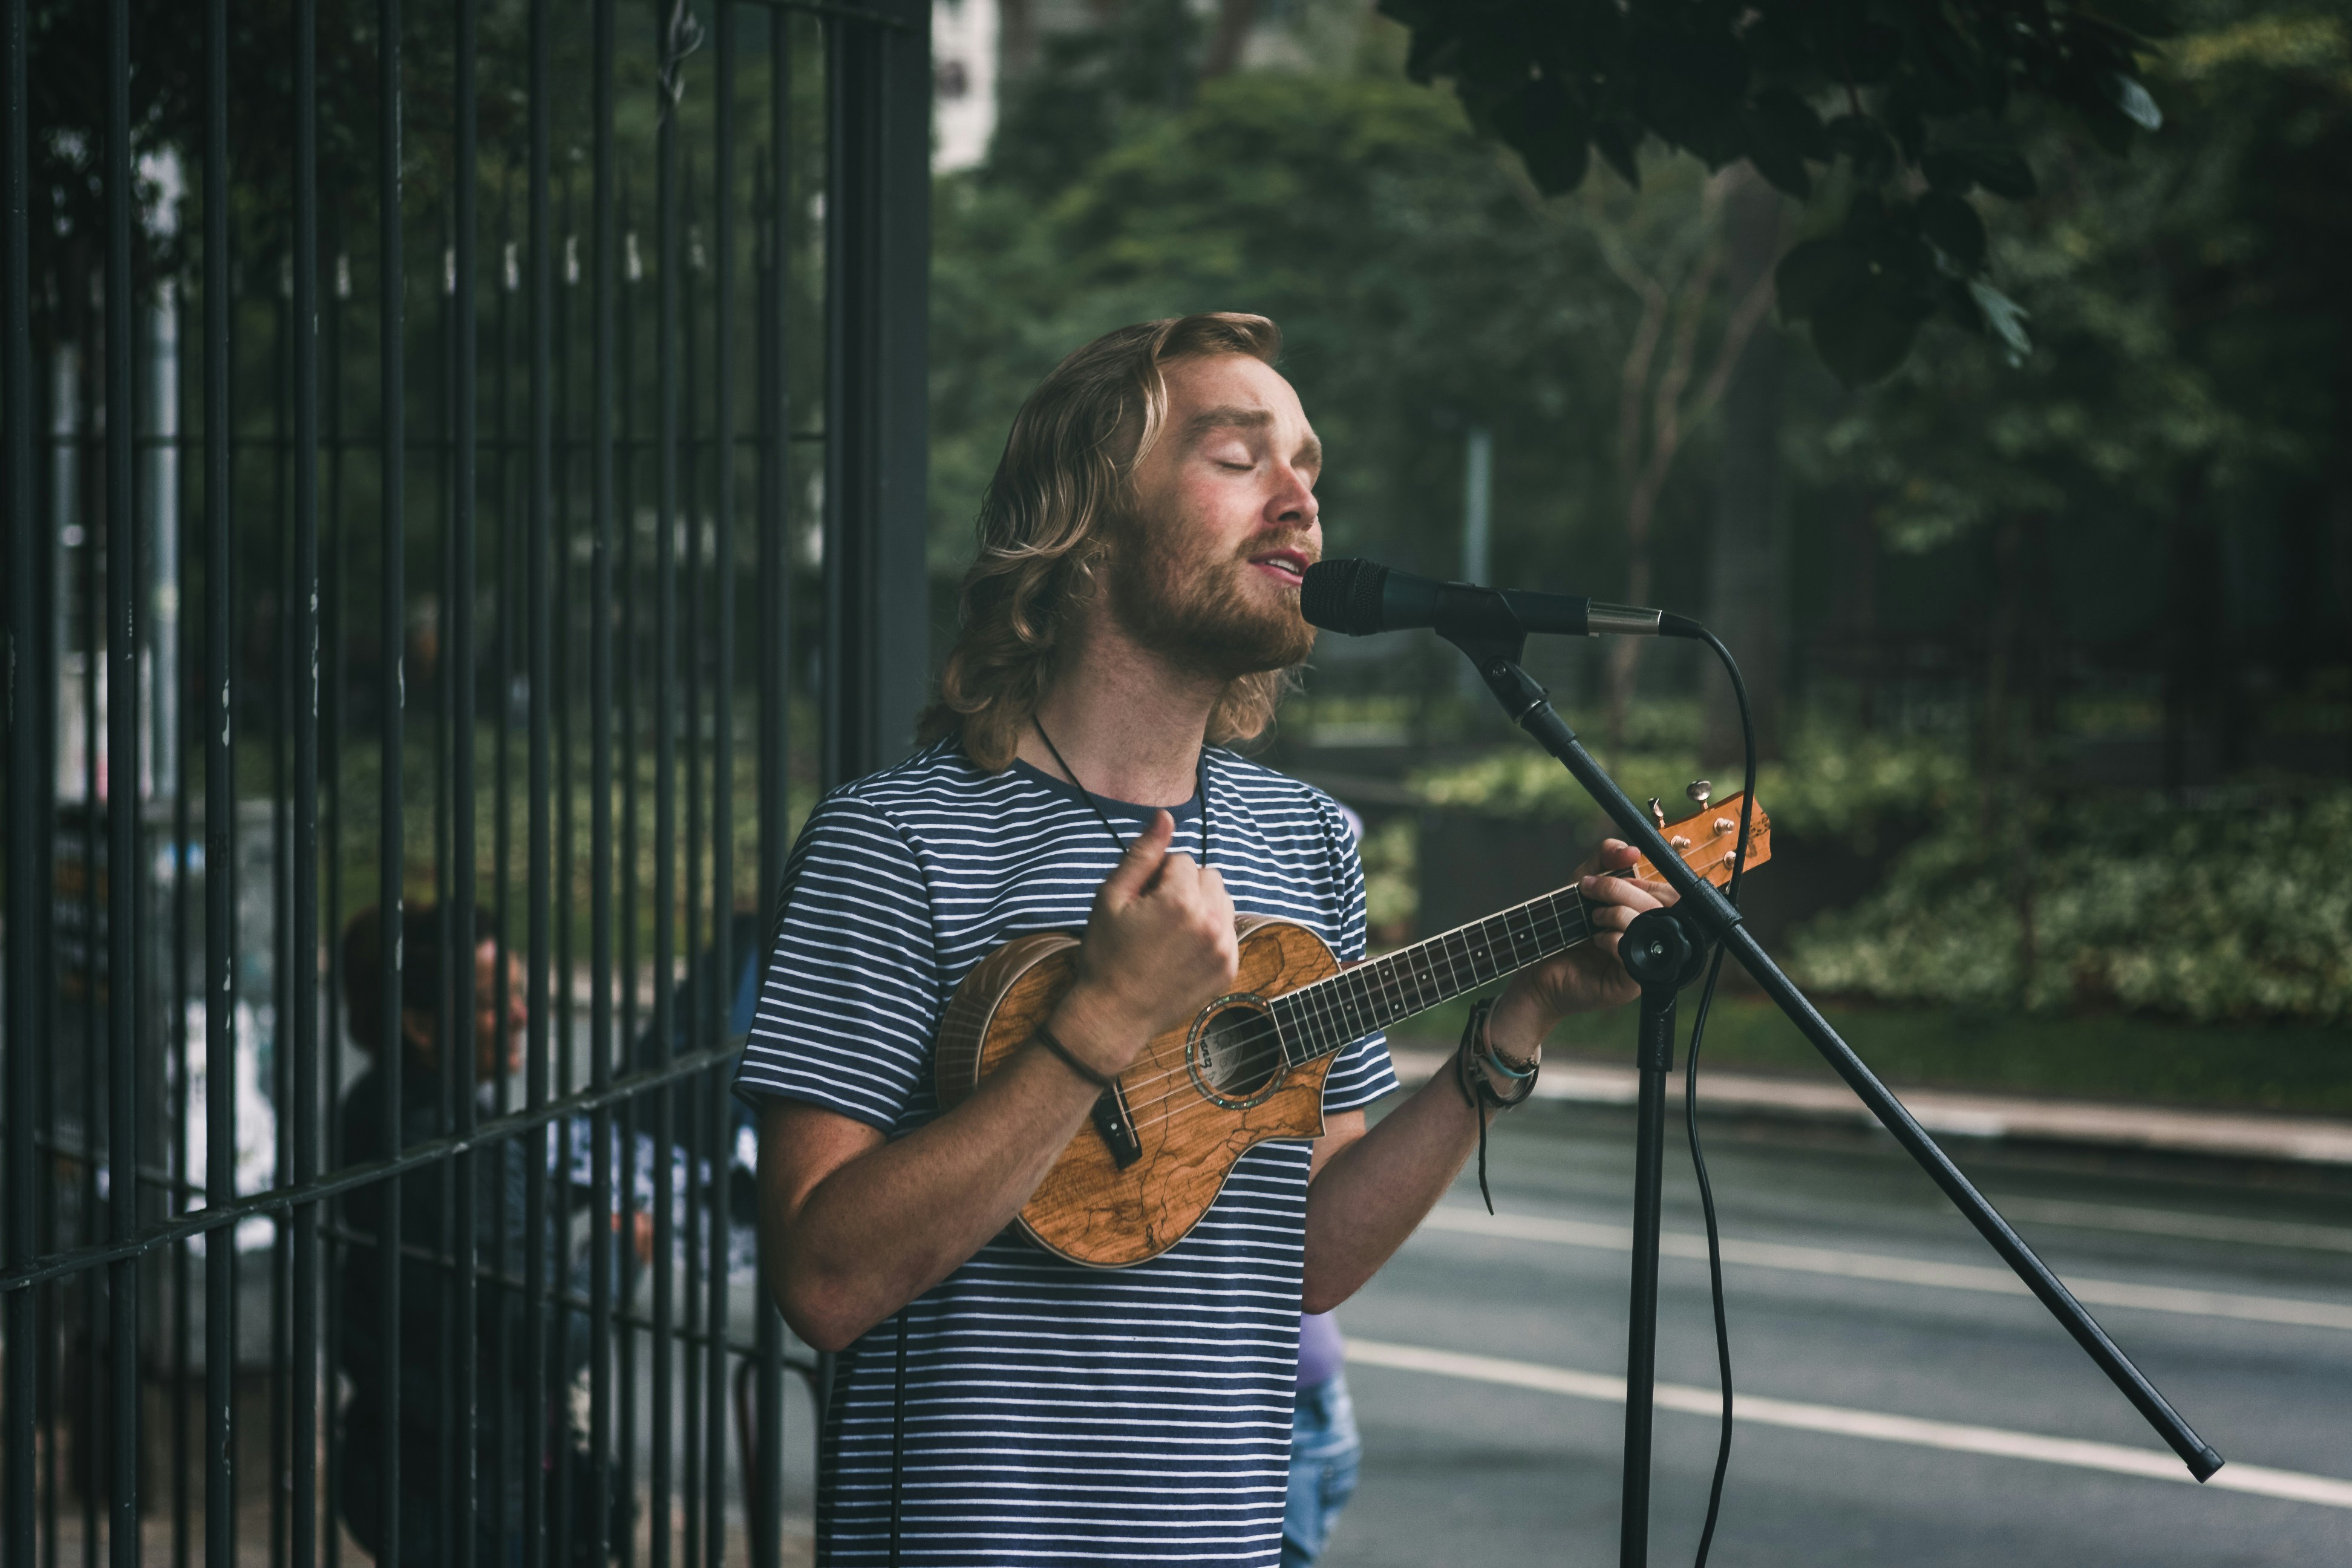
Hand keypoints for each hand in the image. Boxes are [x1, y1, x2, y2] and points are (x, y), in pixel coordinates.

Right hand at [1053, 811, 1239, 1070]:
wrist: (1114, 1015)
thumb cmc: (1106, 954)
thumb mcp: (1111, 897)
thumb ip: (1143, 854)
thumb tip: (1166, 816)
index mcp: (1180, 900)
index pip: (1181, 859)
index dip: (1156, 876)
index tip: (1141, 902)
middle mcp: (1210, 922)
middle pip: (1208, 875)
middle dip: (1184, 886)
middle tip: (1155, 915)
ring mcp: (1224, 948)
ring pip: (1222, 900)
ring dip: (1201, 906)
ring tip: (1171, 932)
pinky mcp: (1229, 969)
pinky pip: (1228, 930)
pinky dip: (1210, 933)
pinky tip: (1182, 951)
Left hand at [1489, 839, 1674, 1051]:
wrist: (1541, 966)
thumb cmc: (1566, 926)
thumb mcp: (1585, 883)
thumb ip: (1606, 859)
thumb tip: (1632, 850)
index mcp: (1649, 915)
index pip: (1667, 893)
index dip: (1640, 881)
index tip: (1608, 878)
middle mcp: (1653, 939)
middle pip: (1660, 907)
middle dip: (1622, 891)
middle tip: (1591, 894)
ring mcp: (1646, 962)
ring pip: (1649, 927)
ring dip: (1616, 914)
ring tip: (1593, 918)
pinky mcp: (1632, 983)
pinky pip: (1634, 954)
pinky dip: (1613, 940)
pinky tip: (1596, 940)